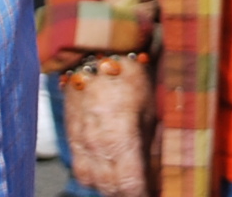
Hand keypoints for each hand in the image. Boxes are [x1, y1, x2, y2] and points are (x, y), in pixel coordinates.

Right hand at [60, 53, 155, 196]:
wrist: (95, 49)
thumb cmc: (130, 76)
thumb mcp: (152, 110)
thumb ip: (155, 146)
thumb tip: (161, 173)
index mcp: (120, 139)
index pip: (130, 186)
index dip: (144, 193)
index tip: (154, 191)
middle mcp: (96, 146)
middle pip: (110, 189)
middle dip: (128, 192)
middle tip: (144, 185)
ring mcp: (80, 142)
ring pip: (92, 182)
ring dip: (109, 186)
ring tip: (125, 178)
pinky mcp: (71, 135)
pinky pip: (79, 168)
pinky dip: (93, 174)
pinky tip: (107, 166)